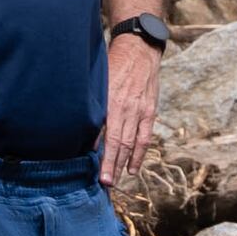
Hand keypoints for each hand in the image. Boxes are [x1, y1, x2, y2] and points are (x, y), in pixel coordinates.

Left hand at [101, 34, 158, 187]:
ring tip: (117, 180)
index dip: (103, 158)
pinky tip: (133, 168)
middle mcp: (127, 109)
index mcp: (112, 102)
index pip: (107, 137)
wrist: (139, 50)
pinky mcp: (150, 111)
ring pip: (132, 143)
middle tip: (106, 185)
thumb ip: (93, 108)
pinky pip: (145, 137)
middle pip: (119, 144)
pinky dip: (139, 154)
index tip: (97, 174)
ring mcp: (140, 111)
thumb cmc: (113, 65)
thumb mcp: (99, 84)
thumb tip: (86, 135)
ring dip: (124, 164)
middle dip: (112, 166)